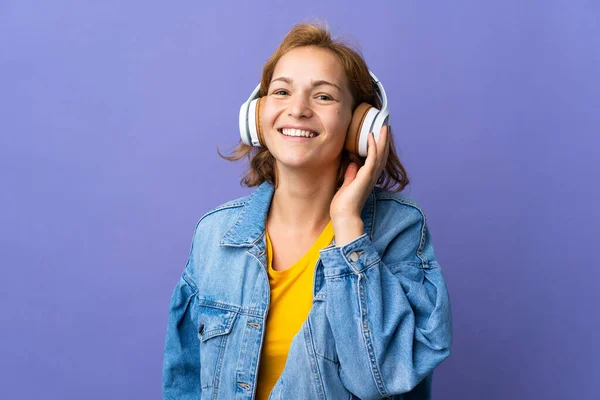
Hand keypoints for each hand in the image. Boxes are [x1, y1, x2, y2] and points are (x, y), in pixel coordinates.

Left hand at [330, 126, 389, 245]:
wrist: (344, 215)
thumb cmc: (343, 204)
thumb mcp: (347, 185)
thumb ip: (351, 174)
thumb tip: (352, 163)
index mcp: (368, 178)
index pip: (376, 160)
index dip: (379, 147)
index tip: (379, 136)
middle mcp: (372, 176)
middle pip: (382, 155)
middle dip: (384, 141)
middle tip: (385, 127)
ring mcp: (370, 176)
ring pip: (380, 154)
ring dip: (382, 140)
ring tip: (384, 128)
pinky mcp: (366, 176)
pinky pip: (372, 158)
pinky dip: (373, 147)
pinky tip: (371, 137)